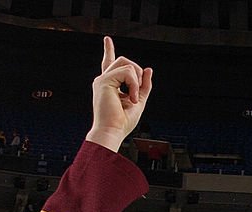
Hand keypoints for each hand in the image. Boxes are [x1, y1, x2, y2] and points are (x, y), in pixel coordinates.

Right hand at [85, 37, 152, 152]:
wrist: (111, 132)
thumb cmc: (122, 123)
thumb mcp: (138, 101)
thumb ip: (144, 86)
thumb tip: (149, 69)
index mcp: (110, 85)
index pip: (110, 64)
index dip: (109, 51)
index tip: (107, 40)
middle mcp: (104, 80)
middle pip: (124, 62)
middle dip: (137, 74)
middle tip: (137, 94)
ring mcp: (103, 79)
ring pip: (127, 65)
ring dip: (137, 81)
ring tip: (134, 99)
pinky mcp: (104, 80)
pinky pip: (128, 72)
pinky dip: (134, 85)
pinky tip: (132, 99)